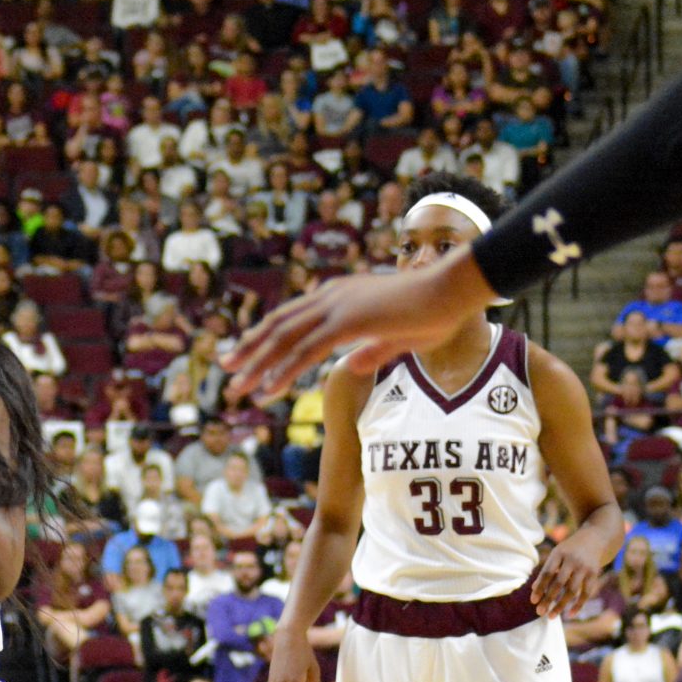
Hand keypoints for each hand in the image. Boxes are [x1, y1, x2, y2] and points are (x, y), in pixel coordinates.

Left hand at [226, 247, 494, 404]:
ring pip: (285, 339)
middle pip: (278, 324)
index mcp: (340, 295)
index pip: (292, 315)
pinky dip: (283, 372)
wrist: (455, 290)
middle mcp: (332, 296)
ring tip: (235, 388)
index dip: (266, 334)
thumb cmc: (437, 310)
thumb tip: (350, 367)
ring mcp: (338, 307)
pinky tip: (267, 391)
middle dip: (249, 348)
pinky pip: (306, 351)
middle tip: (226, 369)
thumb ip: (372, 350)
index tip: (245, 353)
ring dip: (257, 365)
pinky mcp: (348, 322)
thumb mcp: (399, 337)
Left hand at [530, 540, 603, 618]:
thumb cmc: (570, 549)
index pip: (547, 573)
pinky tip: (570, 614)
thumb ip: (546, 570)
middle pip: (558, 583)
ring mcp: (585, 567)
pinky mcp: (594, 574)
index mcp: (559, 553)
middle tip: (539, 612)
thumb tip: (533, 589)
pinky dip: (578, 605)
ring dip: (561, 605)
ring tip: (551, 616)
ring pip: (572, 590)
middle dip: (548, 599)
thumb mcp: (557, 554)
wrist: (596, 538)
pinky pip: (586, 593)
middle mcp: (572, 560)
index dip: (539, 587)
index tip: (533, 601)